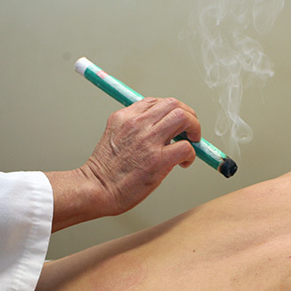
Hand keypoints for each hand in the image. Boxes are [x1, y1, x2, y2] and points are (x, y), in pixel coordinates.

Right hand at [44, 97, 200, 231]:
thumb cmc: (105, 171)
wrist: (96, 189)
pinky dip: (191, 154)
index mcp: (124, 117)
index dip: (172, 110)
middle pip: (173, 104)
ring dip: (194, 128)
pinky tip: (183, 162)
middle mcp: (137, 124)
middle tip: (191, 130)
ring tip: (192, 142)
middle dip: (188, 115)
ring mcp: (148, 140)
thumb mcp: (114, 137)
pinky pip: (186, 146)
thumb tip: (160, 132)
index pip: (156, 101)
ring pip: (182, 117)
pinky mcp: (158, 159)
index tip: (176, 123)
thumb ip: (134, 130)